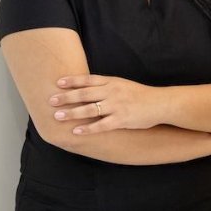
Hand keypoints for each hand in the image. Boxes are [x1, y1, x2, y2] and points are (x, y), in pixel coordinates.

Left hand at [49, 74, 163, 134]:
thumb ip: (106, 86)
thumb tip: (87, 88)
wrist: (160, 104)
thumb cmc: (139, 95)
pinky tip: (76, 131)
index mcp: (112, 82)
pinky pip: (101, 125)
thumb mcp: (122, 84)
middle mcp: (112, 92)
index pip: (88, 80)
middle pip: (84, 93)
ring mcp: (116, 106)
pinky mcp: (121, 120)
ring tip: (57, 116)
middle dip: (66, 97)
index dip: (72, 81)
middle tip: (51, 100)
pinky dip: (88, 128)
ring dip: (72, 113)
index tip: (58, 83)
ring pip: (89, 109)